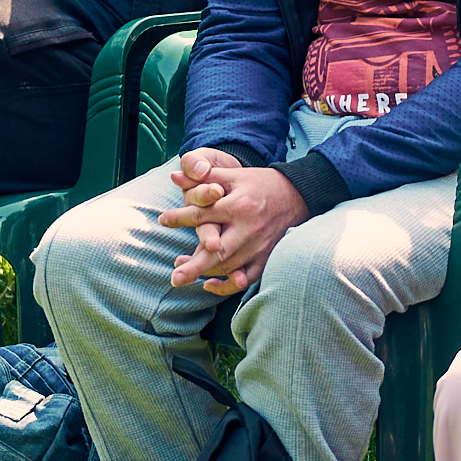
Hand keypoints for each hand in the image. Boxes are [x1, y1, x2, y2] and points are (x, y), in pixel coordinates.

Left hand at [159, 147, 308, 292]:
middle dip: (195, 266)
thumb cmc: (260, 184)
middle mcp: (248, 229)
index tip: (163, 220)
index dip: (181, 217)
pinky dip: (227, 285)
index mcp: (238, 206)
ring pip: (228, 267)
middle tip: (175, 277)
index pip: (204, 214)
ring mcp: (259, 247)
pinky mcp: (266, 258)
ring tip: (181, 273)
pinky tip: (209, 284)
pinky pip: (246, 279)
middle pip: (218, 251)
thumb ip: (204, 177)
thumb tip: (175, 176)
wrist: (297, 195)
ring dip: (204, 272)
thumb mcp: (234, 175)